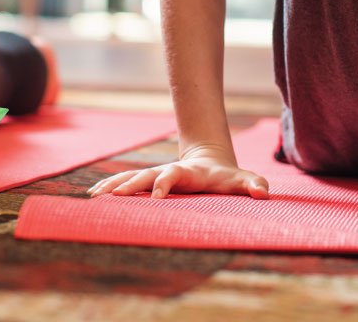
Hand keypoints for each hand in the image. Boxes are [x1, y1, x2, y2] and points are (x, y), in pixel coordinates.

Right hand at [88, 149, 268, 199]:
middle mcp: (167, 171)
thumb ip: (253, 184)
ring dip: (114, 185)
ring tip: (94, 196)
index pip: (172, 174)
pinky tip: (93, 196)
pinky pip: (127, 183)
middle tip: (114, 196)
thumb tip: (263, 192)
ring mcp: (156, 175)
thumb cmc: (226, 178)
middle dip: (130, 184)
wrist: (210, 161)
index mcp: (187, 172)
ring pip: (131, 177)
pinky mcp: (149, 181)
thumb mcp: (242, 181)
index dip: (164, 183)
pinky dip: (111, 187)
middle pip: (145, 174)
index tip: (155, 197)